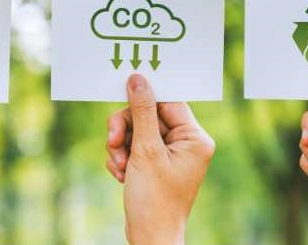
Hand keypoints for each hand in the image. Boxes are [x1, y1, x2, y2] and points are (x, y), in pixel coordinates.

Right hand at [104, 74, 215, 244]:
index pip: (168, 102)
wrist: (149, 238)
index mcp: (195, 138)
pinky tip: (120, 175)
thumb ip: (141, 112)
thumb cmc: (154, 199)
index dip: (144, 98)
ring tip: (118, 165)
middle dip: (126, 129)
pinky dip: (123, 158)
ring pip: (138, 131)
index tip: (122, 93)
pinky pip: (135, 147)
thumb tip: (138, 79)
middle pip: (149, 115)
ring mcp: (172, 155)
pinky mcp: (157, 165)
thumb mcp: (145, 151)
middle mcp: (187, 144)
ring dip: (121, 146)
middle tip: (112, 142)